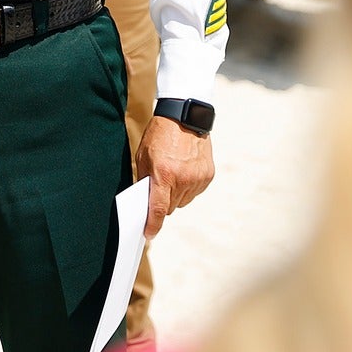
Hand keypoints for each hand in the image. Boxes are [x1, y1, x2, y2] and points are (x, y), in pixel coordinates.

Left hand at [134, 115, 214, 238]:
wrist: (184, 117)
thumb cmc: (159, 135)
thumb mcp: (143, 156)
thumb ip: (145, 181)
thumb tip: (145, 203)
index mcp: (163, 175)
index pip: (158, 209)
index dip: (152, 224)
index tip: (149, 234)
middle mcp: (182, 179)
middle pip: (170, 207)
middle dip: (163, 202)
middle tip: (160, 187)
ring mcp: (197, 178)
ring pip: (183, 201)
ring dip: (176, 194)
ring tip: (173, 174)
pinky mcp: (208, 175)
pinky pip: (194, 192)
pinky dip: (188, 186)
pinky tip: (184, 170)